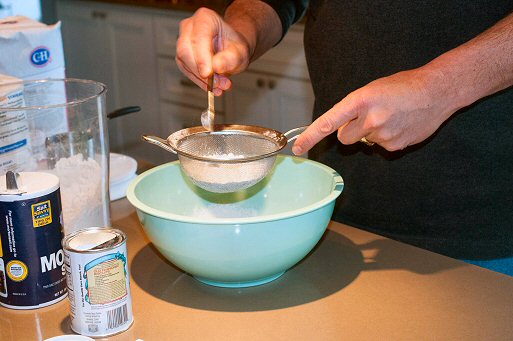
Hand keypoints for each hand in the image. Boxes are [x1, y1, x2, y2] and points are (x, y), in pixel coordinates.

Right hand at [175, 8, 251, 95]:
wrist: (232, 51)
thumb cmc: (235, 47)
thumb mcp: (240, 52)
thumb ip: (230, 58)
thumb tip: (216, 67)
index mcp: (205, 18)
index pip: (198, 38)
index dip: (202, 57)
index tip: (208, 74)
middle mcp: (190, 27)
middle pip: (185, 50)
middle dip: (202, 71)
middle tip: (221, 84)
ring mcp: (183, 42)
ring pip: (184, 63)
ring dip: (202, 79)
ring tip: (222, 86)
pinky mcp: (182, 58)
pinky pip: (186, 72)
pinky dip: (200, 82)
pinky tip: (214, 88)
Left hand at [292, 68, 457, 153]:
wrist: (438, 92)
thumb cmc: (404, 86)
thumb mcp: (373, 89)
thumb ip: (354, 108)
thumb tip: (343, 129)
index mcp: (361, 100)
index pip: (329, 122)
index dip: (311, 137)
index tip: (298, 149)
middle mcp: (370, 119)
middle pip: (344, 138)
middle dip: (350, 131)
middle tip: (367, 117)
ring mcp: (383, 135)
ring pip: (364, 141)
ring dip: (371, 133)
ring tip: (391, 117)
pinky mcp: (395, 146)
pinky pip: (381, 146)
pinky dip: (387, 138)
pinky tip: (400, 125)